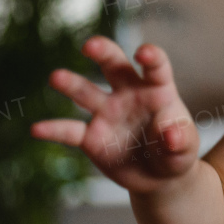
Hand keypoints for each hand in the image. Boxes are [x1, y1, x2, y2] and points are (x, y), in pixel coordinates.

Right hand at [31, 37, 198, 194]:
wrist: (159, 178)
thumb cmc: (177, 154)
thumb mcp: (185, 150)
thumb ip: (181, 141)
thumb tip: (171, 134)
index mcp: (158, 91)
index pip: (156, 68)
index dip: (151, 58)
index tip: (144, 53)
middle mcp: (129, 94)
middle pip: (115, 65)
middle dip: (103, 52)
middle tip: (90, 45)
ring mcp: (107, 113)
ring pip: (86, 92)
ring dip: (72, 84)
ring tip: (56, 77)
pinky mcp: (91, 136)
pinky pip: (70, 131)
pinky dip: (54, 130)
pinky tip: (37, 129)